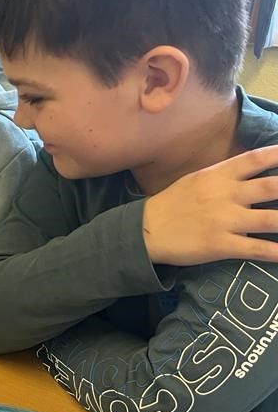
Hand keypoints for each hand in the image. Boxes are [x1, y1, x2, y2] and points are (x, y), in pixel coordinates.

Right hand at [142, 145, 277, 265]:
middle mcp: (226, 195)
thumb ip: (226, 175)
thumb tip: (254, 168)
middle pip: (272, 186)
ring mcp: (225, 220)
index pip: (257, 159)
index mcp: (218, 176)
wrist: (145, 230)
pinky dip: (277, 252)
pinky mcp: (222, 244)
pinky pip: (257, 249)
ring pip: (272, 219)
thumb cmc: (172, 203)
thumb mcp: (197, 180)